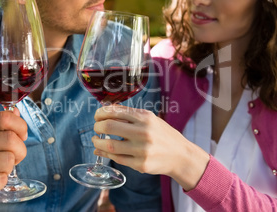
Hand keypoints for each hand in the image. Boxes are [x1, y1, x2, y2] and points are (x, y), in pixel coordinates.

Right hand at [0, 108, 26, 211]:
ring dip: (8, 168)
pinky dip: (1, 182)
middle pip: (11, 139)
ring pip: (9, 160)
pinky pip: (2, 178)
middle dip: (20, 151)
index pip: (4, 117)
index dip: (20, 126)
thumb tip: (16, 112)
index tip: (22, 136)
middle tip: (13, 159)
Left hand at [92, 105, 208, 190]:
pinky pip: (117, 159)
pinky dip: (105, 154)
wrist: (181, 155)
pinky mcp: (140, 164)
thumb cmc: (163, 135)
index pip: (115, 112)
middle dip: (97, 127)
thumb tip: (106, 111)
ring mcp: (142, 150)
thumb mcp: (150, 119)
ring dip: (97, 143)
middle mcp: (143, 132)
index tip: (97, 116)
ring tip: (95, 141)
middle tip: (96, 128)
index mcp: (145, 118)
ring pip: (110, 146)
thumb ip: (130, 115)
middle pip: (109, 127)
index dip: (101, 113)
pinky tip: (101, 151)